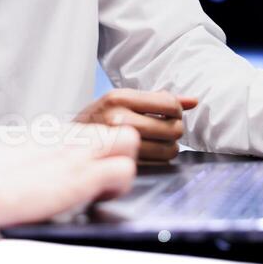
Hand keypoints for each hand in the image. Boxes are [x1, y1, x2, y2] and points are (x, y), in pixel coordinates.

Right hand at [0, 123, 138, 227]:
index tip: (95, 167)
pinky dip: (120, 186)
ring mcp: (79, 154)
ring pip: (130, 142)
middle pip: (123, 127)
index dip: (106, 149)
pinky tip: (100, 198)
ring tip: (104, 190)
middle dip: (124, 154)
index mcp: (57, 132)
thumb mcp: (19, 154)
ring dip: (124, 167)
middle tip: (108, 178)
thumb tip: (37, 161)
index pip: (101, 128)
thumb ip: (39, 153)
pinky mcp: (82, 176)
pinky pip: (124, 170)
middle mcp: (72, 136)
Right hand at [76, 89, 197, 162]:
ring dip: (168, 148)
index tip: (168, 115)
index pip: (170, 104)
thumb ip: (159, 99)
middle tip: (162, 131)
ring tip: (156, 143)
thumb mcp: (122, 101)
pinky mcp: (121, 164)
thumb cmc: (100, 119)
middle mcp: (118, 118)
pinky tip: (148, 155)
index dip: (176, 111)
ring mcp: (118, 144)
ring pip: (170, 150)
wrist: (68, 143)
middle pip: (173, 129)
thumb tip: (194, 101)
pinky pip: (159, 166)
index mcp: (119, 97)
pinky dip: (159, 161)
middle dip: (174, 131)